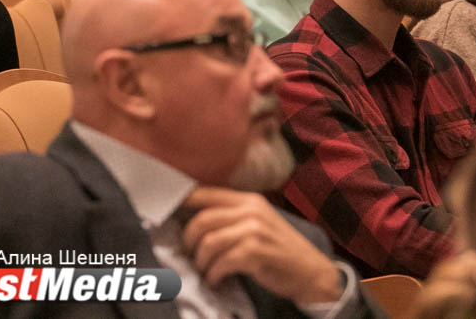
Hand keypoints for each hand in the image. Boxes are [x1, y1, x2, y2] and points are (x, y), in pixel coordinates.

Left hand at [181, 187, 342, 304]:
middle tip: (190, 256)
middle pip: (202, 219)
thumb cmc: (280, 249)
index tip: (165, 214)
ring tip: (205, 271)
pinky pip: (221, 263)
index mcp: (249, 199)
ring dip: (201, 262)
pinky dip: (214, 275)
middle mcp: (251, 210)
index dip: (181, 202)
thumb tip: (193, 221)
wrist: (310, 271)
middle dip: (189, 241)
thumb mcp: (259, 223)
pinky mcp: (255, 253)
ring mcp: (254, 230)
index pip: (205, 194)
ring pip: (208, 243)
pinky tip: (217, 281)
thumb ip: (232, 216)